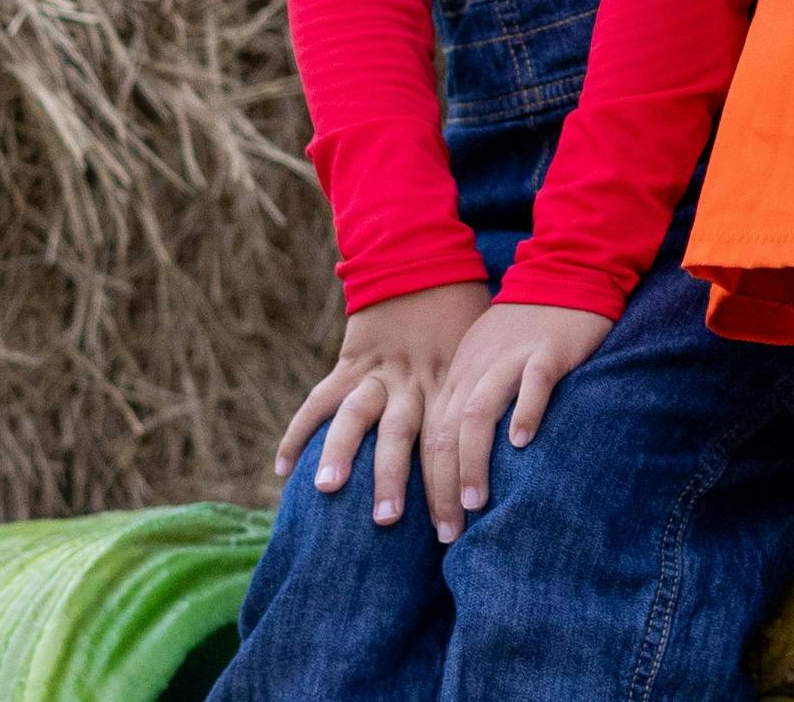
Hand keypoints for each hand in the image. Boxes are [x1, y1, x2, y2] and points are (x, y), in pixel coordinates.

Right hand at [278, 280, 488, 527]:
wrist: (424, 262)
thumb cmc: (466, 316)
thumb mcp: (483, 353)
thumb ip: (483, 396)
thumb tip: (510, 447)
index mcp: (450, 381)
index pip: (449, 441)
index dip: (449, 486)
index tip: (453, 530)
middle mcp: (413, 380)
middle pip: (404, 435)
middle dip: (396, 481)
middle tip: (388, 522)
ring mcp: (378, 371)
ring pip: (357, 414)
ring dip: (341, 452)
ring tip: (328, 488)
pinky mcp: (350, 361)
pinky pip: (321, 398)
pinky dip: (299, 431)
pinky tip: (283, 470)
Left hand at [425, 296, 614, 539]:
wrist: (565, 274)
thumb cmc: (524, 330)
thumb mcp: (482, 363)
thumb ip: (467, 403)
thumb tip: (452, 466)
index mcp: (456, 377)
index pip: (429, 439)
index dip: (428, 487)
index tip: (437, 529)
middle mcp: (474, 370)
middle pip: (444, 434)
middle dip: (442, 488)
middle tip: (449, 533)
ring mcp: (509, 359)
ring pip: (477, 413)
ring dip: (473, 460)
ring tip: (476, 501)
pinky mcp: (547, 349)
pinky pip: (531, 382)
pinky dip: (524, 412)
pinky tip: (522, 442)